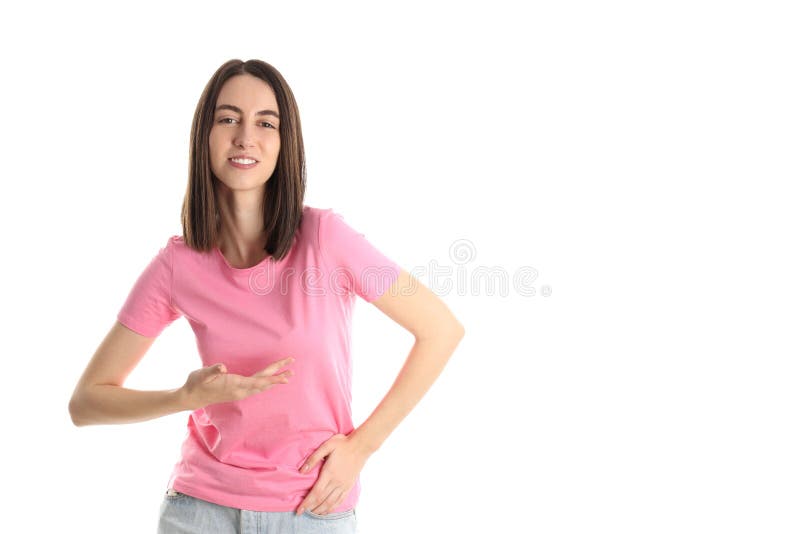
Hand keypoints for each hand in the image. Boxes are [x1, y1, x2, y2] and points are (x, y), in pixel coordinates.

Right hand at [179, 357, 294, 409]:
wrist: (191, 397)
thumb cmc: (196, 383)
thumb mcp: (202, 374)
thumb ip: (212, 370)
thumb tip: (222, 367)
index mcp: (235, 385)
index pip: (258, 381)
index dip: (272, 378)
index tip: (285, 377)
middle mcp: (240, 391)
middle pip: (263, 383)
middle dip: (278, 376)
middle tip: (292, 369)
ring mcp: (240, 393)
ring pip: (262, 386)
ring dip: (275, 379)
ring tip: (288, 374)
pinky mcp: (238, 392)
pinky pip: (257, 387)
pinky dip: (267, 383)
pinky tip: (271, 381)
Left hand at [295, 433, 370, 515]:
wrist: (361, 446)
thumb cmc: (342, 444)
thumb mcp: (326, 446)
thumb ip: (313, 458)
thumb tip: (301, 471)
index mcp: (329, 473)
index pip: (316, 493)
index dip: (306, 503)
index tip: (299, 510)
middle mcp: (337, 482)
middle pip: (322, 500)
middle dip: (311, 508)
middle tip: (302, 514)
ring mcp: (344, 485)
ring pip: (331, 503)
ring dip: (320, 510)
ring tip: (312, 514)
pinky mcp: (349, 486)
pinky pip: (340, 501)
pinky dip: (332, 508)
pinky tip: (326, 511)